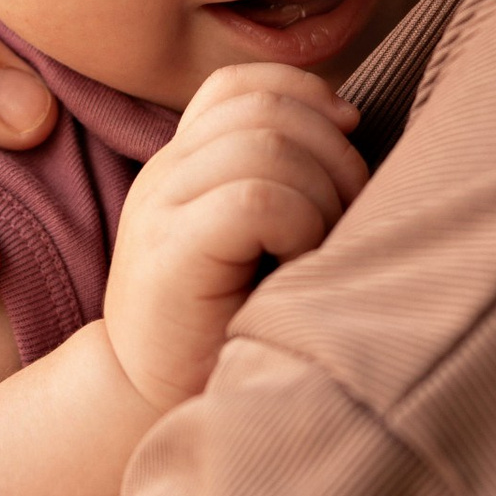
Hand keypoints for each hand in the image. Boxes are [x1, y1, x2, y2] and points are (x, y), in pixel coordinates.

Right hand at [101, 67, 365, 414]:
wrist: (144, 409)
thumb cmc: (222, 330)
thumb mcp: (252, 241)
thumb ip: (280, 181)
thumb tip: (351, 128)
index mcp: (183, 164)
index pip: (238, 86)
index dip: (303, 94)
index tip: (348, 135)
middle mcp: (164, 174)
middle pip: (263, 109)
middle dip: (331, 150)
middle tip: (351, 212)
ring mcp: (160, 208)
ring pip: (264, 146)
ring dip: (320, 191)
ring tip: (323, 245)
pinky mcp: (169, 252)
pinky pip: (255, 198)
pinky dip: (299, 222)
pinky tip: (299, 263)